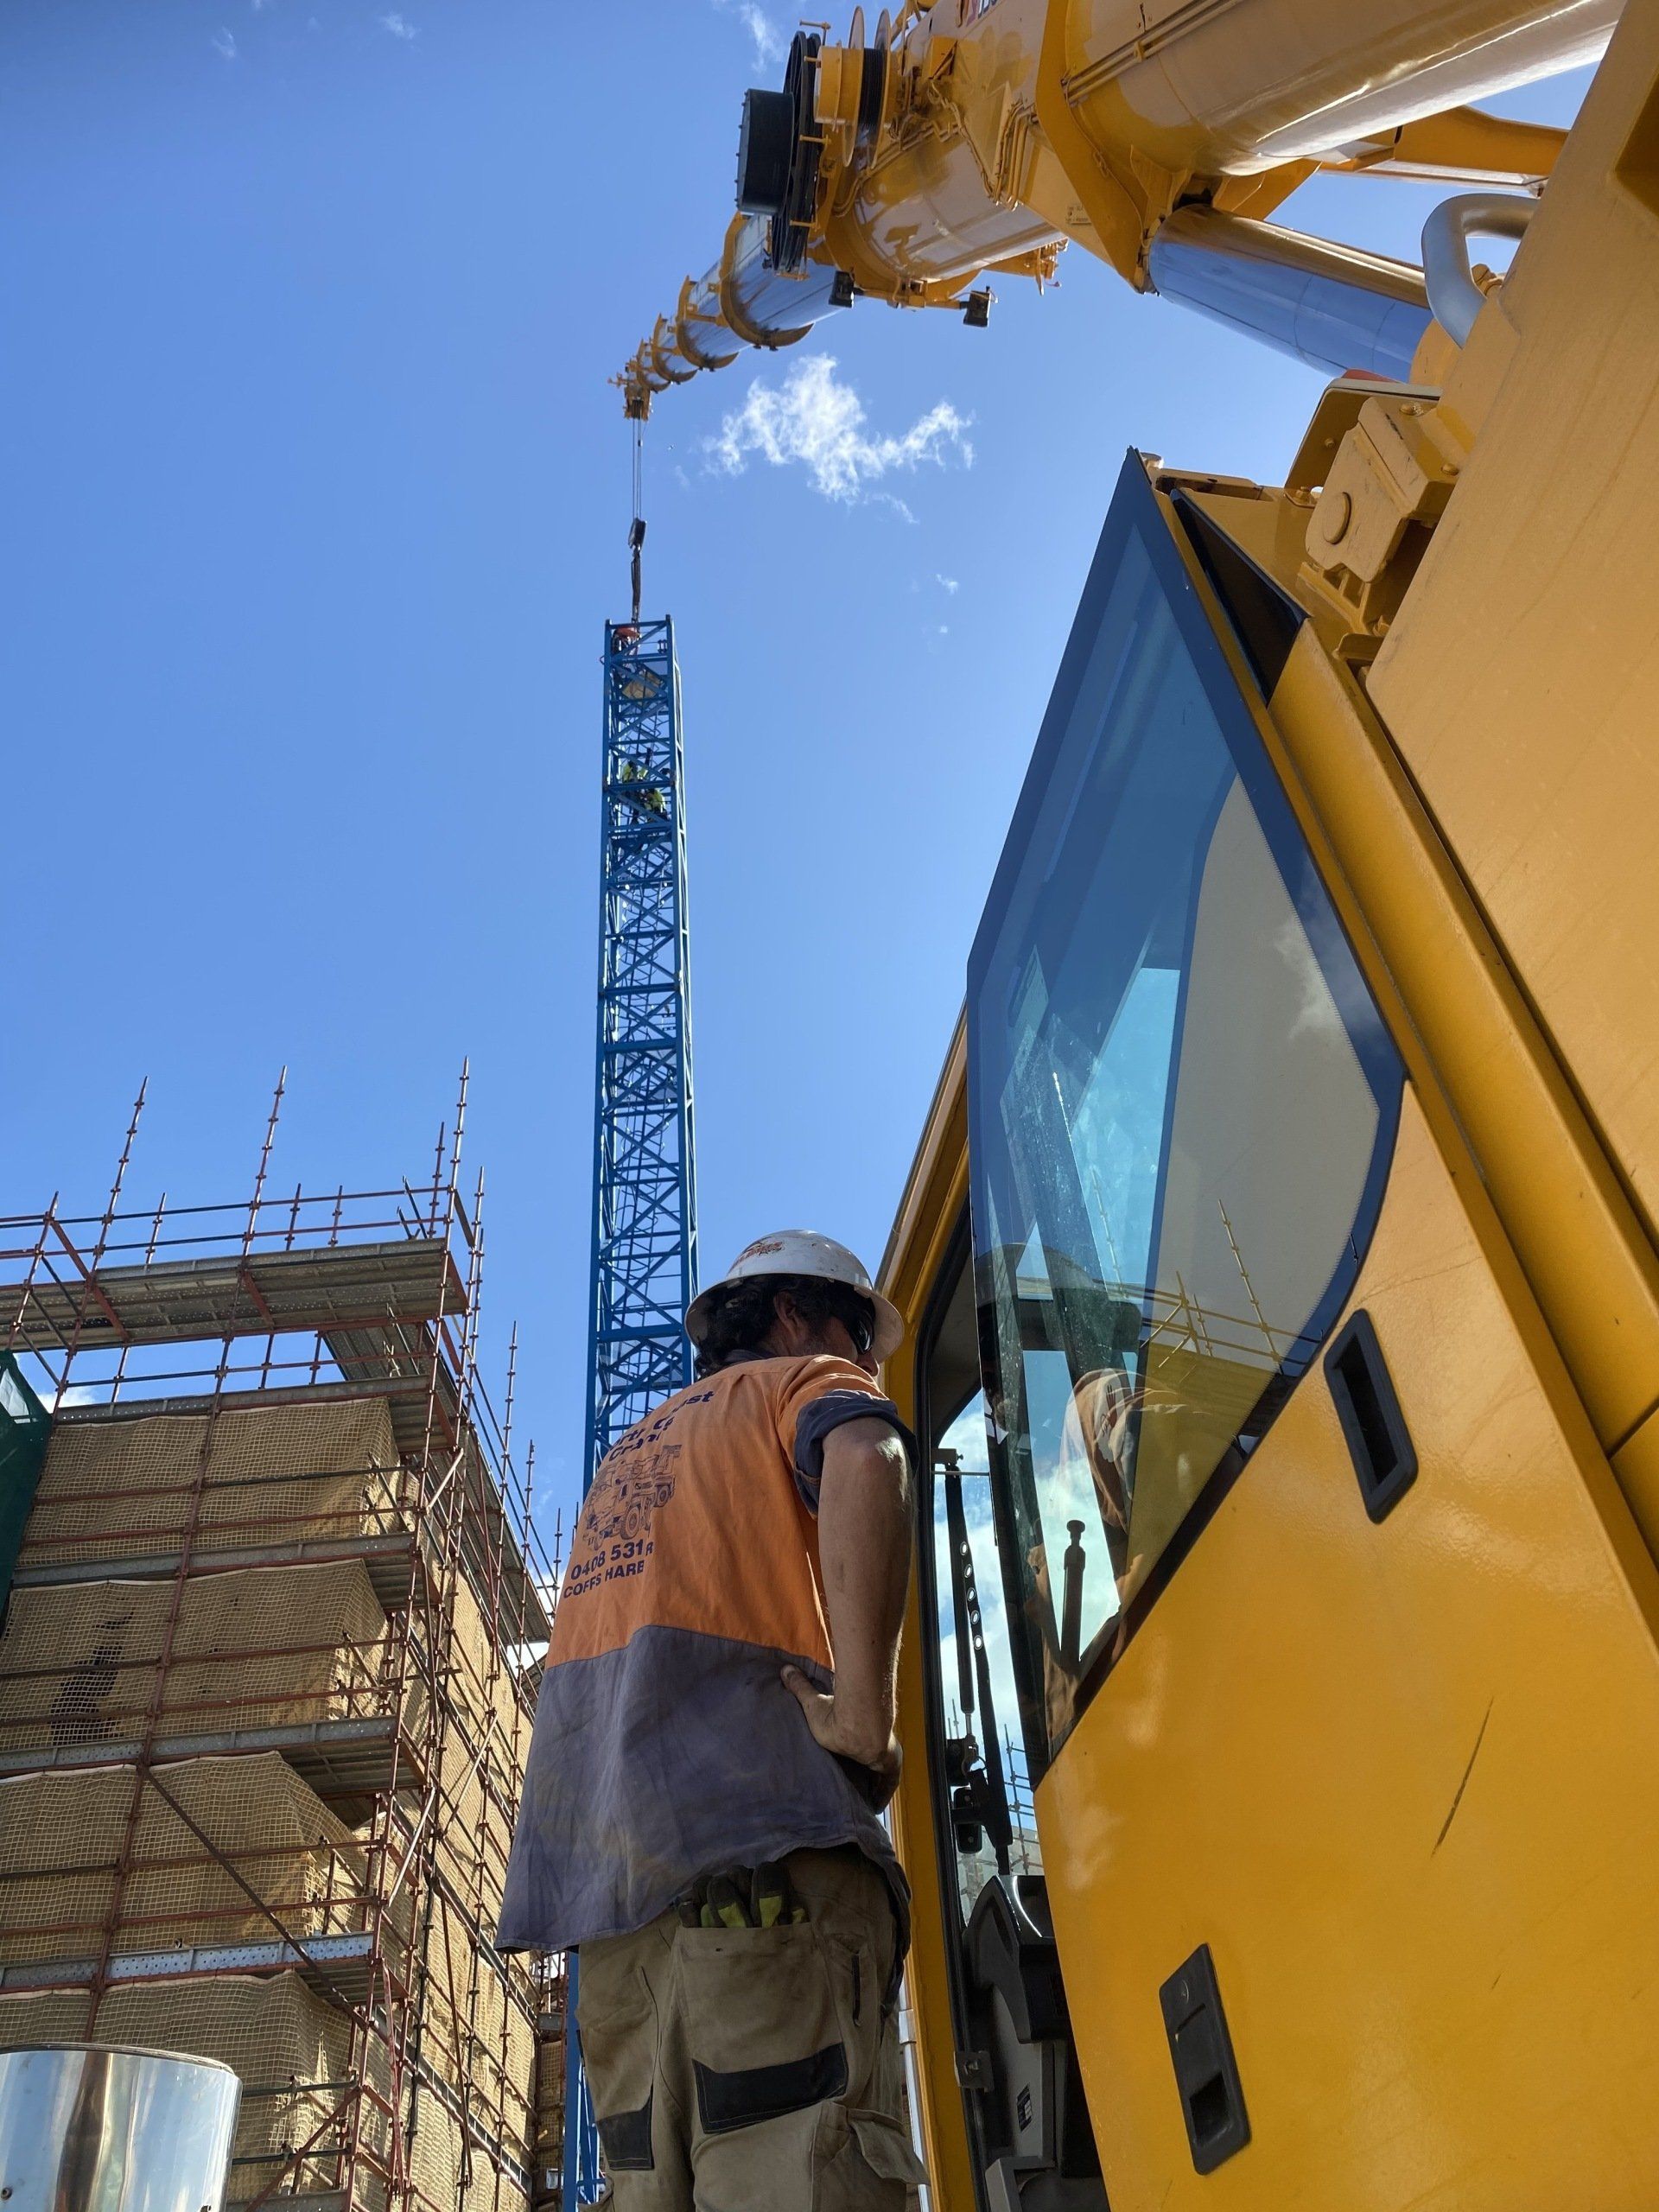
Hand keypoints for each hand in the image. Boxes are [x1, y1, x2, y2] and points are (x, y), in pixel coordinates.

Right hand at [781, 1665, 902, 1808]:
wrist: (858, 1724)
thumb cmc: (836, 1714)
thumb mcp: (813, 1703)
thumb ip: (801, 1687)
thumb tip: (785, 1668)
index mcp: (863, 1727)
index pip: (861, 1744)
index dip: (857, 1755)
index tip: (851, 1763)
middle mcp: (878, 1739)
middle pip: (873, 1761)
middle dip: (865, 1774)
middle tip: (854, 1789)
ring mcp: (888, 1752)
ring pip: (882, 1774)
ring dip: (874, 1787)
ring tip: (862, 1803)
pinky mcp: (892, 1766)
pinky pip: (888, 1786)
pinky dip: (882, 1797)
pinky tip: (874, 1809)